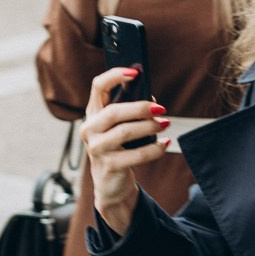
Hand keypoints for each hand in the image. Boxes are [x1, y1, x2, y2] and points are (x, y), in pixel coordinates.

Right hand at [81, 65, 170, 233]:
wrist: (110, 182)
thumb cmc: (119, 147)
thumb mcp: (120, 126)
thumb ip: (131, 112)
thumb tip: (152, 102)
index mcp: (93, 113)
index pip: (97, 87)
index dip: (115, 76)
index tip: (134, 73)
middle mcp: (89, 129)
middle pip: (114, 112)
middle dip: (140, 108)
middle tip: (161, 109)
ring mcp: (97, 148)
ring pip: (124, 132)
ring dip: (149, 127)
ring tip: (165, 124)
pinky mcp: (109, 166)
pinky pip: (136, 155)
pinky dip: (154, 149)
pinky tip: (165, 144)